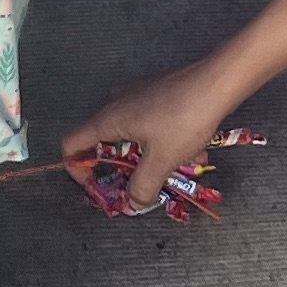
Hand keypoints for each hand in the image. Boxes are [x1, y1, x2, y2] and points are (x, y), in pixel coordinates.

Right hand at [51, 65, 242, 210]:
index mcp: (107, 120)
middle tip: (140, 184)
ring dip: (146, 157)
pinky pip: (146, 124)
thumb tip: (133, 202)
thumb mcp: (162, 161)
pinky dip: (160, 142)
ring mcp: (134, 95)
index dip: (76, 170)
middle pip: (100, 142)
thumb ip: (143, 187)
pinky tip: (188, 151)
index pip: (71, 145)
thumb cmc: (183, 120)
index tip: (98, 187)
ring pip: (128, 135)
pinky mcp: (154, 93)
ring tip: (175, 168)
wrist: (215, 84)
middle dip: (120, 169)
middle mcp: (114, 105)